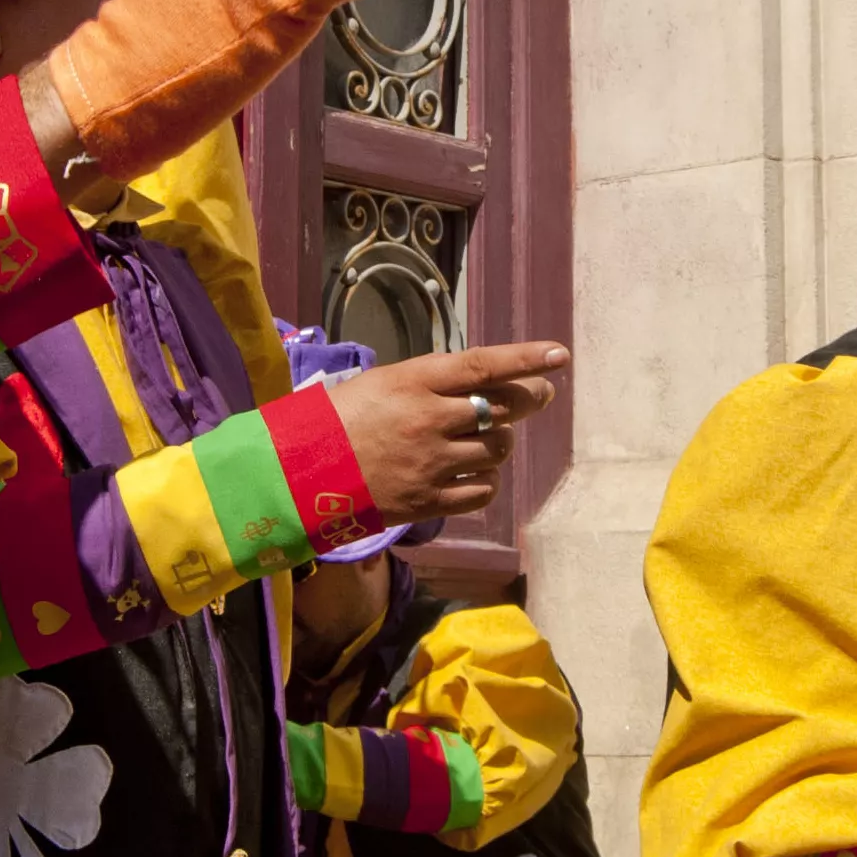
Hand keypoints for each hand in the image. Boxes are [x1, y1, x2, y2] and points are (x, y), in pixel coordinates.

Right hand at [323, 341, 570, 522]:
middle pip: (502, 409)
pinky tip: (473, 472)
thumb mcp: (378, 384)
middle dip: (529, 399)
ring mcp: (432, 463)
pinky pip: (482, 490)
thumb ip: (427, 383)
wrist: (297, 474)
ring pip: (496, 450)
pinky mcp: (429, 500)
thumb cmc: (334, 420)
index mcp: (412, 382)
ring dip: (500, 441)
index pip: (483, 366)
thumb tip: (478, 384)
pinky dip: (485, 479)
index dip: (526, 359)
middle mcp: (430, 420)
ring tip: (486, 437)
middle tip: (539, 395)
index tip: (559, 355)